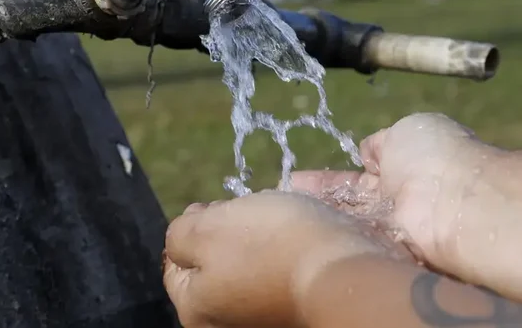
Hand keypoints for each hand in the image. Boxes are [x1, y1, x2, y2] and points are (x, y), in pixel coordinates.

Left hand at [162, 191, 407, 327]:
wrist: (346, 271)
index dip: (191, 227)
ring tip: (277, 221)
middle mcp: (227, 325)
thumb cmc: (269, 245)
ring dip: (257, 242)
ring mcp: (263, 320)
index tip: (212, 206)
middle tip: (247, 212)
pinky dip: (284, 255)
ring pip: (248, 268)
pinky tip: (297, 239)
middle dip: (226, 234)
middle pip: (214, 267)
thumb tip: (182, 237)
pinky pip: (279, 276)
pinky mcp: (295, 311)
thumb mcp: (206, 229)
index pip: (175, 265)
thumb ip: (179, 234)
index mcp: (196, 310)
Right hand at [292, 112, 495, 268]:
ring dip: (318, 215)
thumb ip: (382, 143)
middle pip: (348, 201)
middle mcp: (396, 199)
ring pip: (347, 220)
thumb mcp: (406, 131)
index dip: (330, 178)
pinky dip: (328, 233)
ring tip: (282, 211)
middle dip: (318, 198)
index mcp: (404, 165)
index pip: (359, 174)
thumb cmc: (434, 156)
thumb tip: (367, 151)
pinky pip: (353, 239)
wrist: (456, 201)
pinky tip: (298, 228)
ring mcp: (390, 227)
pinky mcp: (386, 250)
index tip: (298, 178)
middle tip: (283, 196)